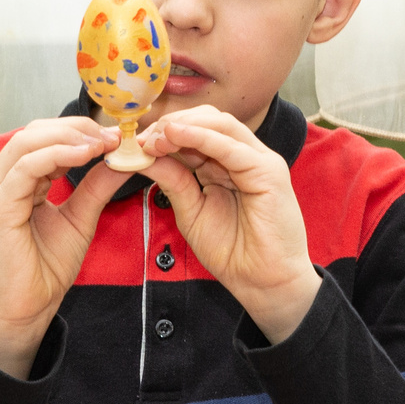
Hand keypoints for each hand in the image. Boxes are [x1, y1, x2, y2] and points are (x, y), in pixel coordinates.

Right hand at [0, 117, 127, 379]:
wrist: (23, 312)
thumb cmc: (42, 270)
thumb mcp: (78, 219)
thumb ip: (95, 187)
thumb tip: (122, 159)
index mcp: (11, 180)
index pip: (42, 137)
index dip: (79, 131)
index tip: (116, 135)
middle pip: (35, 131)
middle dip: (78, 128)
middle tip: (115, 133)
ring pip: (29, 141)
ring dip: (71, 137)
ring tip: (105, 142)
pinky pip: (28, 167)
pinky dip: (59, 155)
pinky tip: (87, 155)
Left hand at [137, 107, 322, 341]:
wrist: (264, 283)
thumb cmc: (232, 252)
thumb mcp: (191, 211)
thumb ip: (173, 180)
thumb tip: (145, 155)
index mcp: (227, 164)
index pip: (197, 131)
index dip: (165, 131)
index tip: (135, 142)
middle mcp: (245, 156)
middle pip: (209, 120)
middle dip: (172, 124)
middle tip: (142, 137)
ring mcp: (260, 161)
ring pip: (221, 125)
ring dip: (184, 126)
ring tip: (155, 136)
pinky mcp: (269, 171)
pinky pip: (231, 147)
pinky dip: (202, 137)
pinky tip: (176, 135)